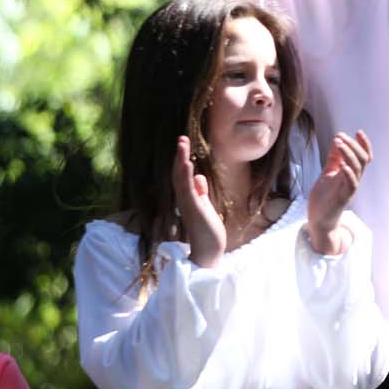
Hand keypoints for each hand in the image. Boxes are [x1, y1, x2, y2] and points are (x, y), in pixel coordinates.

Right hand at [172, 136, 225, 267]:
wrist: (209, 250)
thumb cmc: (207, 229)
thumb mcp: (205, 206)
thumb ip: (200, 191)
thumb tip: (199, 177)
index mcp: (187, 197)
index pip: (182, 175)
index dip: (181, 159)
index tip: (183, 143)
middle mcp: (184, 200)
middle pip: (178, 174)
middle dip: (179, 156)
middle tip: (181, 138)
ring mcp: (187, 204)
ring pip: (180, 179)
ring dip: (181, 161)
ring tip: (182, 144)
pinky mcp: (193, 210)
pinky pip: (187, 191)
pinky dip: (186, 177)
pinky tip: (187, 165)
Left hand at [306, 130, 372, 255]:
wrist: (318, 220)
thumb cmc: (323, 198)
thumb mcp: (327, 173)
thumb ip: (333, 158)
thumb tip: (337, 139)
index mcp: (351, 174)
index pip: (364, 157)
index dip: (364, 144)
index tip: (358, 132)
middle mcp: (354, 180)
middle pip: (363, 160)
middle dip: (354, 146)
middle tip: (341, 137)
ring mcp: (349, 189)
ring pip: (357, 169)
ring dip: (349, 154)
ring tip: (340, 144)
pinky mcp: (343, 198)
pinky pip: (351, 185)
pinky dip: (348, 173)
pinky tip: (342, 165)